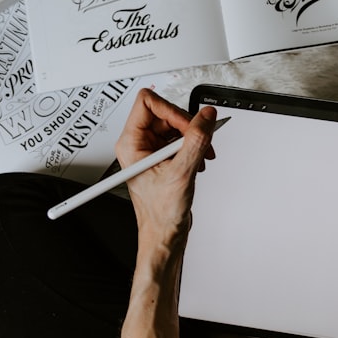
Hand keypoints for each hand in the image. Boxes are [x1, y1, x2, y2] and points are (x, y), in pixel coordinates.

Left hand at [114, 88, 216, 259]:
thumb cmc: (160, 213)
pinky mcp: (164, 157)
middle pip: (166, 113)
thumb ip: (196, 140)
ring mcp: (152, 150)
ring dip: (193, 139)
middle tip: (199, 143)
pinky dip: (194, 147)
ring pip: (176, 126)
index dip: (171, 110)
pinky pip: (181, 139)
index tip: (188, 124)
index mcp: (131, 143)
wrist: (164, 234)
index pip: (148, 103)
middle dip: (187, 127)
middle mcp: (139, 144)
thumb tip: (206, 116)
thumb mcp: (182, 172)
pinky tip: (197, 162)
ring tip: (199, 157)